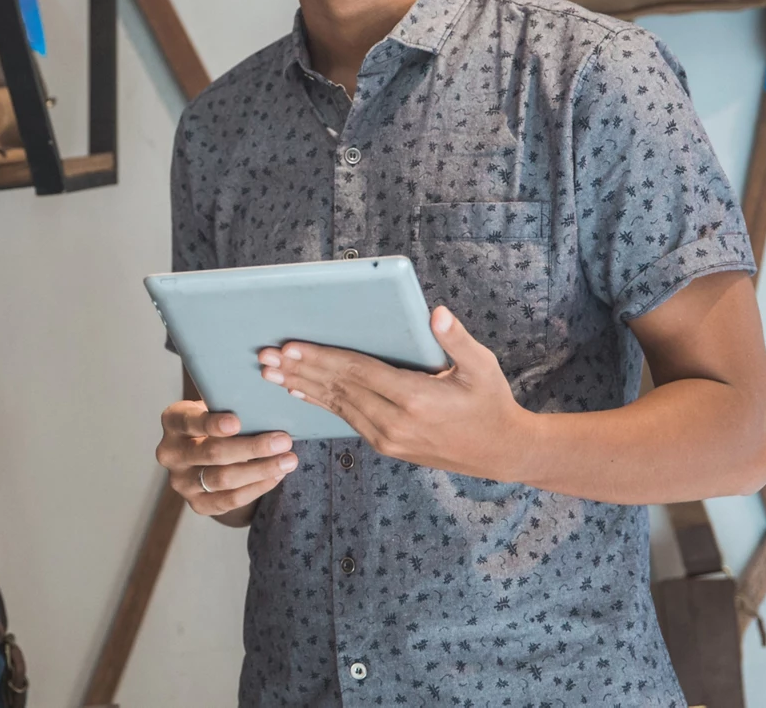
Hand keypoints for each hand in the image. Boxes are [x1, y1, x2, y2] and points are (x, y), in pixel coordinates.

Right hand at [155, 400, 297, 517]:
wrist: (206, 456)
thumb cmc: (218, 422)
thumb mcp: (216, 407)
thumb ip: (231, 406)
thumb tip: (268, 406)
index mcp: (173, 421)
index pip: (190, 422)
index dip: (211, 424)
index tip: (237, 423)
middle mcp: (170, 453)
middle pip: (212, 453)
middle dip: (252, 447)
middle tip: (284, 441)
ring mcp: (181, 482)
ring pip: (223, 479)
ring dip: (260, 470)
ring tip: (289, 460)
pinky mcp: (196, 504)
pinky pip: (229, 500)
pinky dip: (256, 488)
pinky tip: (276, 476)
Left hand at [261, 305, 533, 480]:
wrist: (500, 452)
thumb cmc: (491, 402)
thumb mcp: (483, 367)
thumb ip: (456, 339)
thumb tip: (436, 313)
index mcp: (415, 398)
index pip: (357, 372)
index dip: (321, 357)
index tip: (291, 346)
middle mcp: (396, 422)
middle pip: (339, 389)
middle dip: (300, 371)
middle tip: (265, 357)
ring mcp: (388, 439)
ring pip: (338, 407)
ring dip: (304, 387)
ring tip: (272, 374)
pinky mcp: (386, 446)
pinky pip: (347, 420)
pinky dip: (322, 404)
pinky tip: (302, 392)